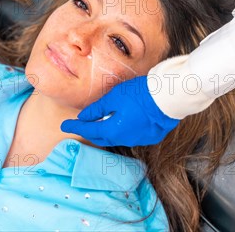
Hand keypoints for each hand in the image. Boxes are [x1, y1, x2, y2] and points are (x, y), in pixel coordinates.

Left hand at [61, 76, 180, 146]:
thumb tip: (84, 117)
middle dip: (91, 131)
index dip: (75, 127)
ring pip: (117, 137)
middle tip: (82, 125)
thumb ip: (98, 109)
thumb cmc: (141, 94)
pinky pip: (132, 135)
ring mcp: (139, 139)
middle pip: (102, 138)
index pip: (88, 130)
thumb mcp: (115, 97)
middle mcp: (125, 139)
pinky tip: (124, 122)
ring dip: (108, 131)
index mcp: (113, 130)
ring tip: (102, 122)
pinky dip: (123, 130)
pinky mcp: (151, 136)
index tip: (65, 125)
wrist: (169, 97)